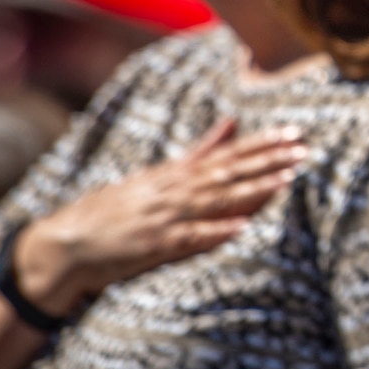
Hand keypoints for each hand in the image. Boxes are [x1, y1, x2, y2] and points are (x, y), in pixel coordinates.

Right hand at [11, 120, 307, 317]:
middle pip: (228, 173)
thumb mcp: (155, 175)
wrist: (64, 244)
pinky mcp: (154, 245)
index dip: (262, 144)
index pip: (226, 155)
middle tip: (303, 150)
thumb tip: (232, 122)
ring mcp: (164, 217)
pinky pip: (191, 238)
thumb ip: (198, 150)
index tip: (294, 134)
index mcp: (174, 174)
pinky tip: (242, 227)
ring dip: (252, 190)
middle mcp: (172, 191)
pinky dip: (216, 231)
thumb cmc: (112, 210)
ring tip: (286, 181)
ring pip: (216, 200)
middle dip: (268, 161)